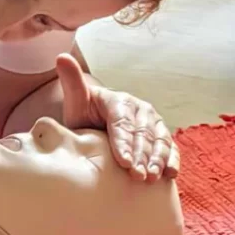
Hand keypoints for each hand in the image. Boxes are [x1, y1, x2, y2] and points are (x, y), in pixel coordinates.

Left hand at [56, 54, 178, 182]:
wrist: (96, 122)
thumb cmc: (84, 113)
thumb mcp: (75, 100)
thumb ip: (71, 82)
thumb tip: (62, 56)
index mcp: (119, 100)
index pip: (122, 122)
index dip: (123, 141)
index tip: (122, 161)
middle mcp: (140, 109)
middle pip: (142, 134)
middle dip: (141, 155)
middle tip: (137, 175)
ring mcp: (153, 123)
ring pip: (159, 141)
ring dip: (157, 159)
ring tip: (151, 178)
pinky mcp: (161, 136)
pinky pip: (170, 147)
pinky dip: (172, 159)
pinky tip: (170, 173)